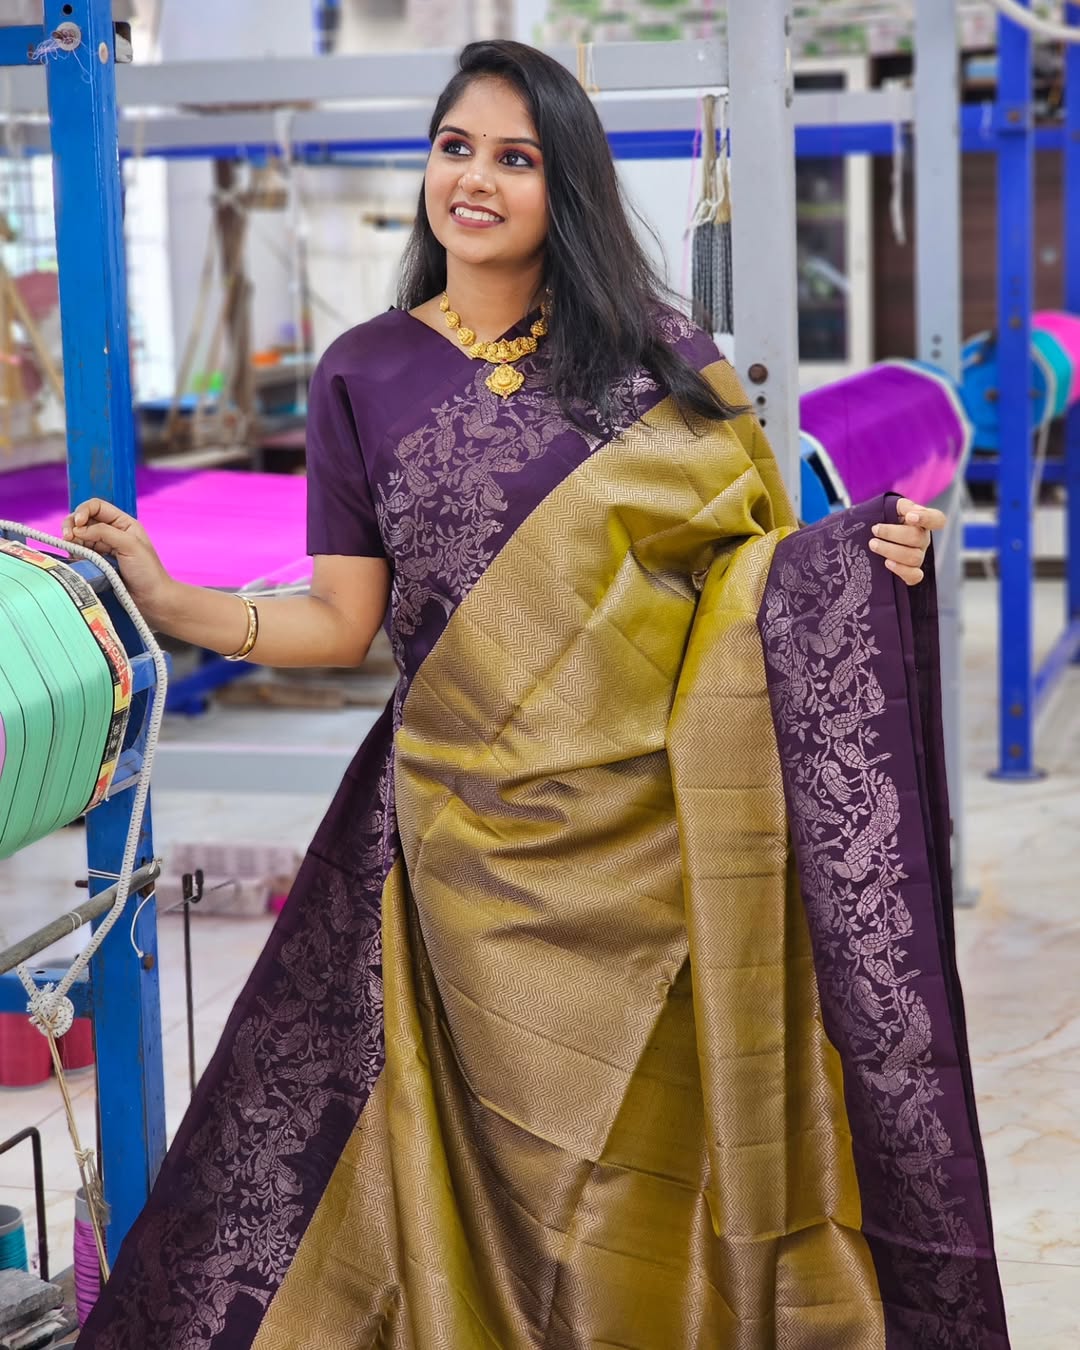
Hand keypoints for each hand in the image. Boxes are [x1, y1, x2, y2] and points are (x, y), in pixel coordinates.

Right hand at [63, 498, 173, 618]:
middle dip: (72, 525)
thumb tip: (79, 529)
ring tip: (72, 549)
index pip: (96, 506)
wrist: (151, 600)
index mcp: (123, 523)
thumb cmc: (148, 572)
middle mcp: (112, 532)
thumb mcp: (130, 546)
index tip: (78, 524)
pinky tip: (77, 559)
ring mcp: (103, 548)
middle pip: (83, 519)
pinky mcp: (96, 562)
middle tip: (67, 537)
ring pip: (78, 536)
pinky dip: (74, 553)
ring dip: (71, 540)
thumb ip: (104, 532)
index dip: (83, 511)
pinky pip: (79, 553)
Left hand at [867, 497, 945, 586]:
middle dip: (892, 533)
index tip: (909, 517)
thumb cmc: (885, 520)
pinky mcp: (912, 573)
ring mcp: (919, 557)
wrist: (874, 538)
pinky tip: (887, 563)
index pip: (937, 519)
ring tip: (873, 544)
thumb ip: (903, 506)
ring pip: (914, 557)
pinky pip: (915, 577)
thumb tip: (911, 512)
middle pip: (917, 538)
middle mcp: (923, 540)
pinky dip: (901, 570)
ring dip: (890, 550)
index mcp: (923, 522)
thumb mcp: (892, 508)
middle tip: (875, 529)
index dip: (927, 518)